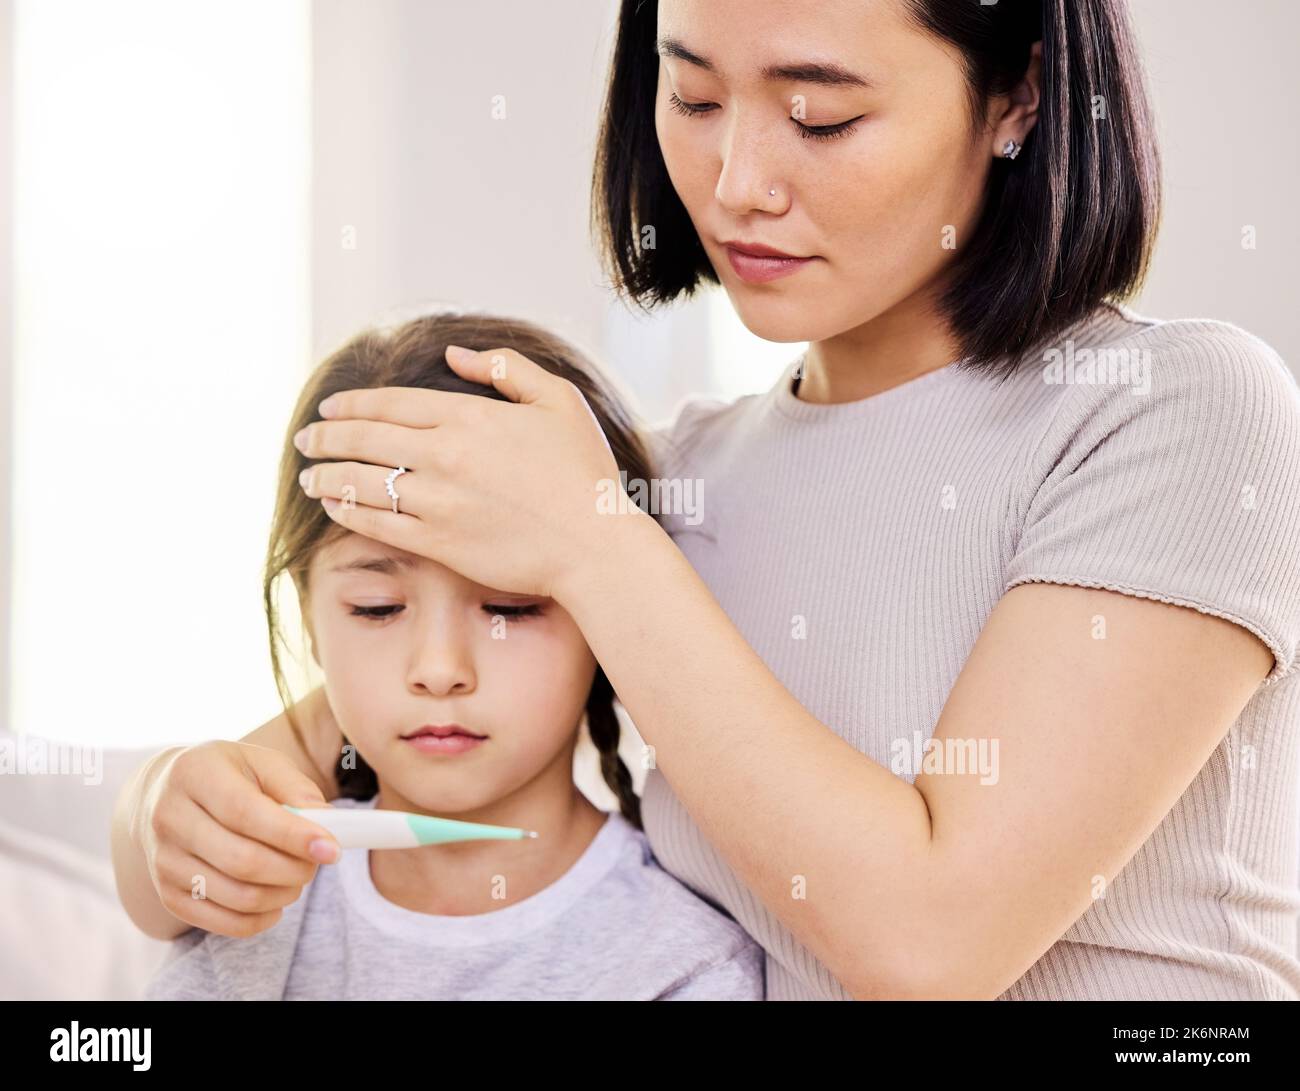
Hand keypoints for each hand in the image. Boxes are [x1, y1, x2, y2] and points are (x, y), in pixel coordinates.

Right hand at [134, 741, 341, 937]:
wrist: (166, 796)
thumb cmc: (228, 776)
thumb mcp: (262, 764)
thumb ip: (295, 788)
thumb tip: (325, 823)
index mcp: (195, 774)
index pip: (244, 812)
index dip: (292, 835)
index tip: (331, 848)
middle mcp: (169, 818)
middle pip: (242, 861)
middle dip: (294, 869)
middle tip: (318, 862)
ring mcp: (163, 861)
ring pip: (236, 896)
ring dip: (282, 894)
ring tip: (299, 876)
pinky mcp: (167, 894)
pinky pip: (221, 922)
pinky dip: (260, 919)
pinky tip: (277, 901)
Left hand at [294, 346, 634, 599]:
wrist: (594, 544)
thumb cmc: (584, 472)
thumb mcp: (558, 400)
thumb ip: (505, 368)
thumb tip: (453, 354)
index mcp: (469, 416)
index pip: (390, 404)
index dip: (352, 404)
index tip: (329, 408)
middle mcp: (444, 455)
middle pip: (365, 439)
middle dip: (325, 437)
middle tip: (304, 439)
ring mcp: (438, 501)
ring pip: (363, 482)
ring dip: (328, 477)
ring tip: (308, 478)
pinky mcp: (439, 543)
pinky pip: (378, 524)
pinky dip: (350, 513)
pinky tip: (335, 508)